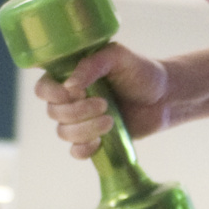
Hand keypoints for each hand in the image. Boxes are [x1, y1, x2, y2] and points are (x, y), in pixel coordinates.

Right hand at [36, 42, 170, 155]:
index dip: (52, 93)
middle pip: (53, 112)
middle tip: (104, 104)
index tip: (74, 92)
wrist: (165, 97)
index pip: (44, 88)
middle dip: (77, 111)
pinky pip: (76, 151)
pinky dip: (84, 149)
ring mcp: (81, 121)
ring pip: (63, 133)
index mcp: (70, 77)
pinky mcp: (93, 139)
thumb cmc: (141, 72)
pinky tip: (99, 142)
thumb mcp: (119, 57)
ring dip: (85, 129)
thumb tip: (70, 85)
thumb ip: (93, 64)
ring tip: (111, 120)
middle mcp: (71, 100)